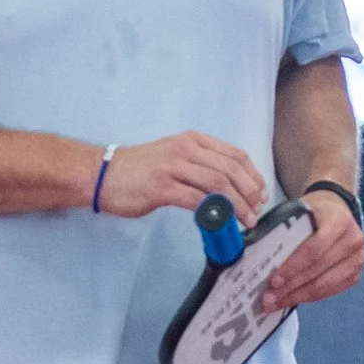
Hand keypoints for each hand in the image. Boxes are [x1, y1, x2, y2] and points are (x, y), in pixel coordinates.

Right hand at [94, 133, 266, 222]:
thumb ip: (200, 165)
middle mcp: (186, 149)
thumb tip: (230, 187)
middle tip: (257, 210)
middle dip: (250, 192)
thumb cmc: (139, 168)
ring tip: (245, 221)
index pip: (235, 155)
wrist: (102, 174)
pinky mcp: (161, 187)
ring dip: (237, 205)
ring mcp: (173, 167)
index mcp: (193, 140)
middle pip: (230, 169)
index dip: (253, 175)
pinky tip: (222, 223)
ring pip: (217, 184)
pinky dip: (214, 212)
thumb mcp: (174, 156)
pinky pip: (196, 200)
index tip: (261, 193)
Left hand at [256, 190, 363, 316]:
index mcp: (339, 220)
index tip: (273, 280)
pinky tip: (292, 300)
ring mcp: (358, 259)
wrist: (337, 210)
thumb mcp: (299, 212)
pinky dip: (310, 298)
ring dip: (298, 296)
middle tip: (268, 298)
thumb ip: (285, 232)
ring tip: (276, 303)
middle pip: (319, 269)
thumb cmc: (314, 212)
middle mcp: (353, 240)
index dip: (293, 267)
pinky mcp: (356, 274)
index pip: (314, 248)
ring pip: (325, 284)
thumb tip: (259, 260)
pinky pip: (331, 291)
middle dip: (291, 287)